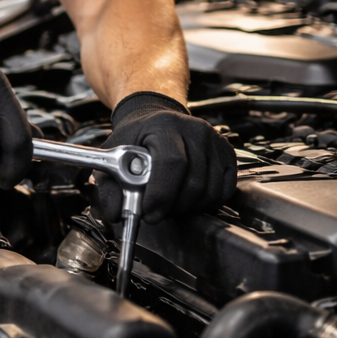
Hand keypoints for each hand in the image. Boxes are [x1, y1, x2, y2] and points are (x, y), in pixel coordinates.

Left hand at [97, 90, 236, 224]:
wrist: (155, 124)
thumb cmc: (136, 141)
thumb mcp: (111, 158)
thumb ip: (108, 187)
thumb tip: (115, 213)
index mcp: (164, 125)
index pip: (171, 163)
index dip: (161, 194)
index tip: (149, 213)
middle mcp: (195, 129)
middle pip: (193, 183)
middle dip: (172, 207)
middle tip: (156, 212)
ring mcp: (215, 140)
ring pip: (209, 191)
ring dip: (188, 208)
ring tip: (169, 203)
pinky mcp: (228, 153)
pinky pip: (223, 192)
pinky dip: (206, 204)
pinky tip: (187, 199)